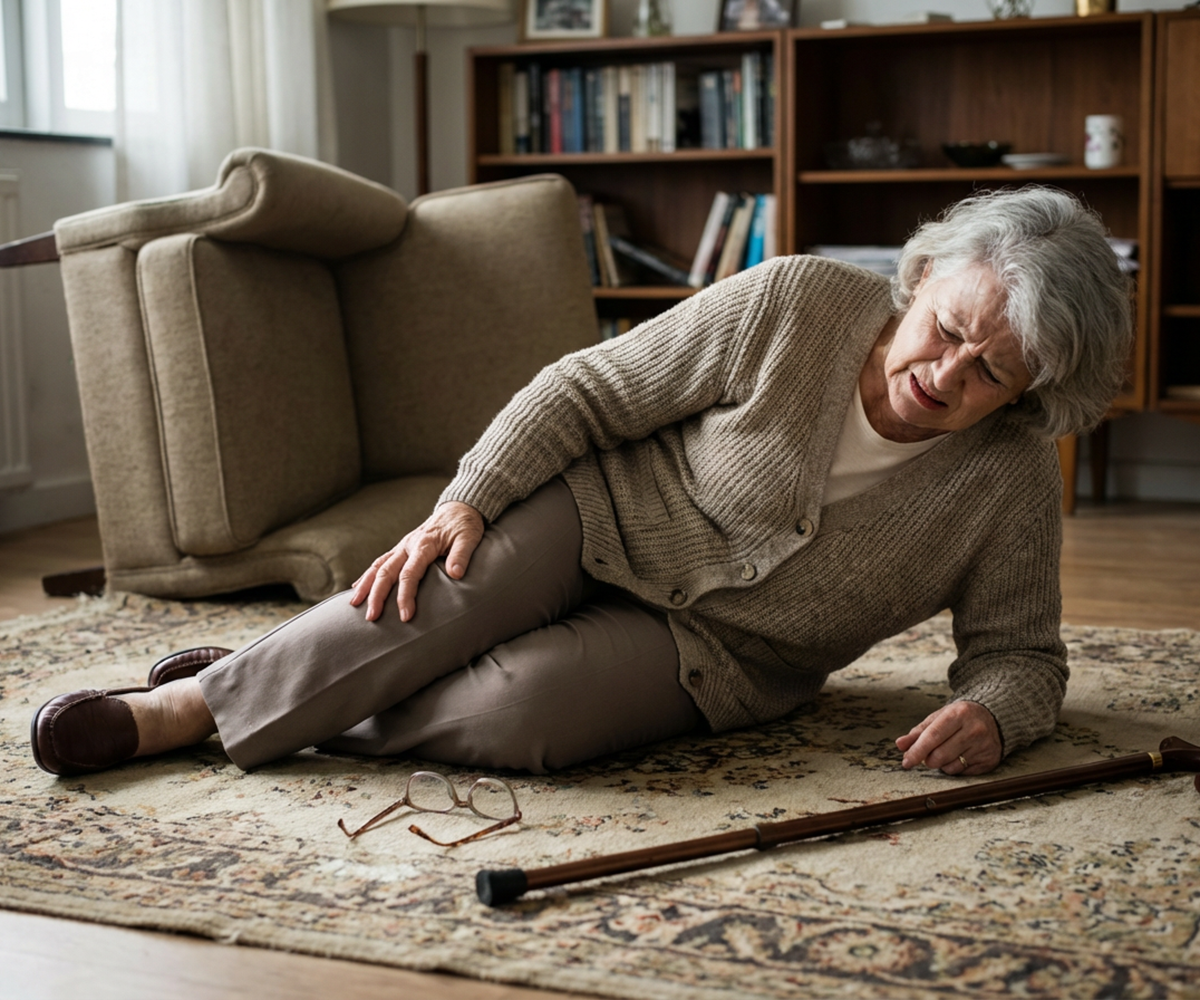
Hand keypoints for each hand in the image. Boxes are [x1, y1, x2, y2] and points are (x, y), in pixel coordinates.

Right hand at [348, 502, 484, 622]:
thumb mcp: (469, 537)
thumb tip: (456, 574)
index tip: (405, 616)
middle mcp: (408, 545)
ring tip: (354, 604)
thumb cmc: (465, 525)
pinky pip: (380, 562)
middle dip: (377, 596)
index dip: (406, 596)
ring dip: (365, 585)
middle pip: (386, 571)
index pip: (410, 574)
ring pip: (378, 566)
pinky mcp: (401, 548)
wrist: (459, 507)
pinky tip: (357, 587)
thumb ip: (461, 555)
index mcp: (424, 544)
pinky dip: (368, 575)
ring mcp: (402, 546)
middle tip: (371, 618)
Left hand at [895, 701, 1001, 775]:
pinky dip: (955, 767)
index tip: (906, 762)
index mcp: (958, 714)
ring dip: (941, 764)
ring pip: (950, 767)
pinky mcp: (989, 760)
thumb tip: (900, 745)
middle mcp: (974, 730)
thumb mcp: (938, 717)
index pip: (933, 737)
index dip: (917, 751)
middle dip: (928, 759)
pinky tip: (961, 755)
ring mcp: (984, 746)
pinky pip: (963, 773)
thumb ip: (918, 732)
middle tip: (929, 754)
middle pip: (940, 755)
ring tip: (947, 750)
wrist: (993, 716)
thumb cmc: (960, 717)